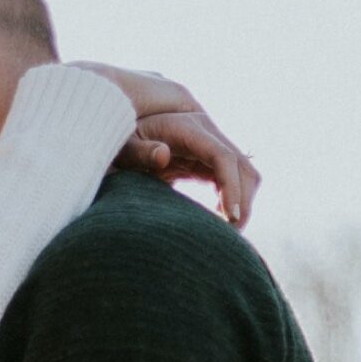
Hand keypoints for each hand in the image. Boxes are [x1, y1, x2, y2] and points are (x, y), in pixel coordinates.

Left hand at [69, 60, 259, 226]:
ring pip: (243, 173)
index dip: (232, 187)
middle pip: (242, 165)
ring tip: (227, 231)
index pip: (223, 157)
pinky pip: (229, 179)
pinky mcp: (204, 159)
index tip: (230, 218)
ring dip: (242, 201)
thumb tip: (163, 155)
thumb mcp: (122, 146)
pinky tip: (219, 222)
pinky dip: (231, 199)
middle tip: (232, 233)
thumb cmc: (117, 139)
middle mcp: (205, 133)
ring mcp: (208, 145)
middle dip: (243, 200)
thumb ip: (139, 152)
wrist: (117, 130)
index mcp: (188, 128)